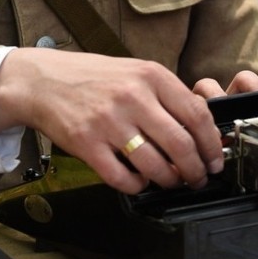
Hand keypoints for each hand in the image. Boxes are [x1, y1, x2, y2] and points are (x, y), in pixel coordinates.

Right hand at [0, 48, 224, 194]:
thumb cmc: (91, 77)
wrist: (42, 80)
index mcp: (150, 75)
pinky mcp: (88, 145)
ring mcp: (109, 122)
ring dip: (168, 181)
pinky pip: (123, 179)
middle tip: (198, 178)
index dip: (212, 145)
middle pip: (181, 146)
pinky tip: (138, 181)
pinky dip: (137, 186)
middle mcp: (132, 97)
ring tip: (169, 181)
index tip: (214, 160)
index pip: (197, 115)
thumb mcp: (134, 72)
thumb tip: (200, 128)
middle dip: (196, 170)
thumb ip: (165, 94)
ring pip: (155, 167)